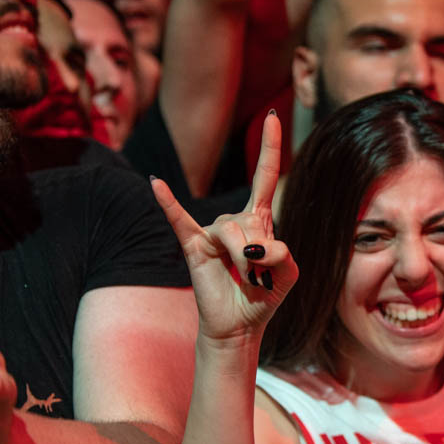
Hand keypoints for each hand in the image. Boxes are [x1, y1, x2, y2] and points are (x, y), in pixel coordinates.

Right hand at [152, 112, 297, 343]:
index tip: (271, 116)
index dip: (269, 148)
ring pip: (231, 231)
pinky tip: (155, 183)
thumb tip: (256, 245)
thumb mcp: (288, 275)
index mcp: (260, 221)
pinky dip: (167, 202)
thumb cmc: (263, 297)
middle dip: (260, 252)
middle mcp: (235, 221)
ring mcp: (211, 232)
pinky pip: (178, 219)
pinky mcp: (193, 246)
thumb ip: (283, 255)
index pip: (265, 176)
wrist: (239, 327)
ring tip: (244, 278)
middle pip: (252, 220)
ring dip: (243, 259)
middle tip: (259, 277)